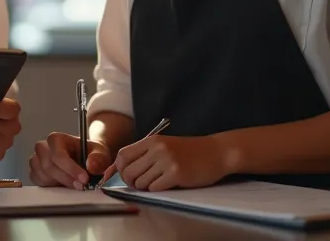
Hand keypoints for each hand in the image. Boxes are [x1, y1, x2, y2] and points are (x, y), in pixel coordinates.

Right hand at [29, 132, 110, 189]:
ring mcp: (37, 160)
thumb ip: (98, 158)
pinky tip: (63, 184)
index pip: (58, 155)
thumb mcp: (99, 152)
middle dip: (66, 178)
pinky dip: (51, 186)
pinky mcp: (35, 172)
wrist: (85, 158)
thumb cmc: (89, 153)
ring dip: (59, 183)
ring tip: (74, 184)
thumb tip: (91, 166)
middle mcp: (43, 148)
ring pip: (42, 176)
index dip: (71, 169)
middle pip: (48, 166)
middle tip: (81, 186)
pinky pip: (38, 182)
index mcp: (56, 139)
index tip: (84, 179)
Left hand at [108, 135, 229, 191]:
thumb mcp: (165, 146)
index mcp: (152, 140)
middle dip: (130, 182)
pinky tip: (168, 183)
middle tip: (140, 183)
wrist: (217, 152)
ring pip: (140, 183)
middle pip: (127, 171)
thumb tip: (117, 169)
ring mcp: (166, 161)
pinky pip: (155, 188)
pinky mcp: (176, 174)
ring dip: (146, 187)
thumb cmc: (190, 151)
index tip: (113, 178)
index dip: (115, 169)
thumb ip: (144, 155)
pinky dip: (158, 189)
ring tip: (159, 181)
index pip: (122, 155)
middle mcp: (157, 149)